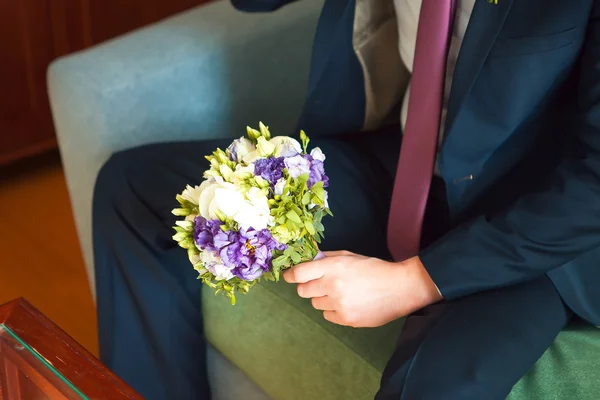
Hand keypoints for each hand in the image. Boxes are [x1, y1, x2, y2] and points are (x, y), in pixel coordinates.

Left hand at [283, 251, 441, 327]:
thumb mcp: (348, 256)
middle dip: (308, 286)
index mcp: (333, 267)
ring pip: (315, 304)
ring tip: (340, 293)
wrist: (400, 288)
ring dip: (322, 298)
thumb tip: (307, 254)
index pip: (299, 273)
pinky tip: (348, 303)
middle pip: (302, 291)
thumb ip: (325, 257)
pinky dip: (333, 310)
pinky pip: (327, 315)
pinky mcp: (346, 319)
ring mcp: (339, 304)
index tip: (288, 276)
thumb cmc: (374, 268)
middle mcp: (333, 286)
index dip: (290, 275)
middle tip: (320, 284)